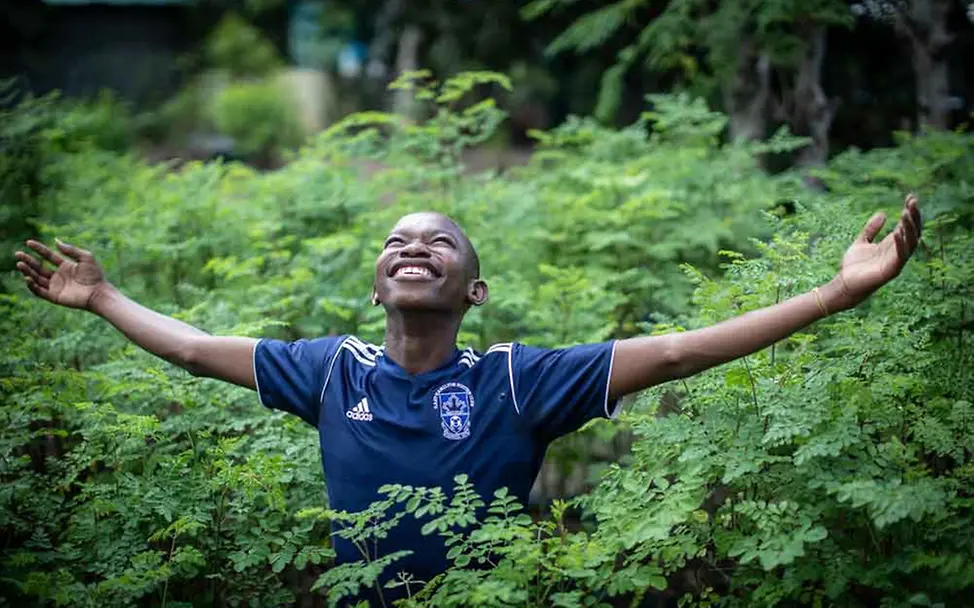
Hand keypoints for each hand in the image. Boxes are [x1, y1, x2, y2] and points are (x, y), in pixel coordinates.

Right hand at [14, 239, 108, 310]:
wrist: (99, 293)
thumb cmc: (95, 276)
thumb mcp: (85, 258)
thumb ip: (70, 250)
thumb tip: (55, 240)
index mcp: (65, 266)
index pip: (48, 256)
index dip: (38, 249)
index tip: (29, 242)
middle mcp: (59, 276)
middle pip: (39, 267)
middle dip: (28, 260)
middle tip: (18, 254)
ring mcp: (56, 286)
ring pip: (36, 278)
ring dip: (27, 271)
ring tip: (20, 264)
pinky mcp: (54, 297)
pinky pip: (39, 291)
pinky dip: (32, 285)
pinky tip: (28, 277)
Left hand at [832, 193, 921, 309]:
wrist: (845, 284)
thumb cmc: (853, 266)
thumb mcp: (861, 242)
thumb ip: (871, 229)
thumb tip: (882, 213)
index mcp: (891, 244)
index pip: (906, 226)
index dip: (909, 212)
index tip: (910, 197)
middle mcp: (897, 252)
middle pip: (912, 232)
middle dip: (913, 217)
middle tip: (913, 201)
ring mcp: (896, 262)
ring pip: (910, 243)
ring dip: (909, 228)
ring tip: (906, 213)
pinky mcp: (891, 271)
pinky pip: (900, 256)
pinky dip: (899, 244)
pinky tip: (897, 232)